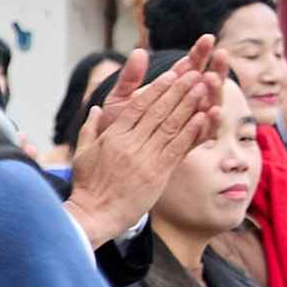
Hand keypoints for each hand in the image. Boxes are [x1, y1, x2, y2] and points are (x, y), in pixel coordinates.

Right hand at [65, 37, 218, 247]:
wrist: (95, 214)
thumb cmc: (88, 186)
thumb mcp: (82, 153)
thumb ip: (90, 129)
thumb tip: (95, 110)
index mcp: (113, 136)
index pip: (138, 106)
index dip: (157, 89)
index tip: (171, 74)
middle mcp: (130, 143)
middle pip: (158, 111)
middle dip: (178, 90)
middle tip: (195, 72)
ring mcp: (146, 158)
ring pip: (171, 125)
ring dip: (189, 104)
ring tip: (203, 87)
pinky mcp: (158, 173)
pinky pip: (178, 147)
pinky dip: (192, 130)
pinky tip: (204, 117)